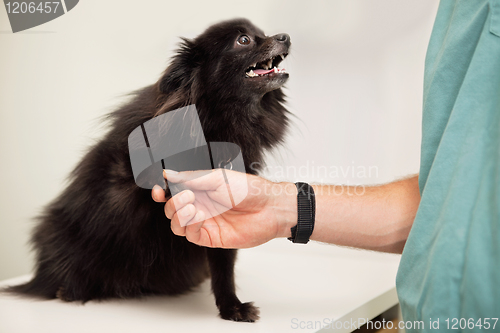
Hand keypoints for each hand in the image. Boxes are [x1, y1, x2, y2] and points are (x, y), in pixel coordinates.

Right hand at [152, 169, 296, 247]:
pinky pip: (191, 235)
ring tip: (192, 206)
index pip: (173, 192)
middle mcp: (200, 206)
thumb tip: (167, 173)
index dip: (161, 192)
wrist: (269, 208)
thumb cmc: (248, 189)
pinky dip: (190, 225)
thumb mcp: (217, 178)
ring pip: (177, 224)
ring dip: (178, 215)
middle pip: (171, 209)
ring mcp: (205, 222)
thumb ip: (191, 177)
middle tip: (186, 196)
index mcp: (200, 189)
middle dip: (171, 203)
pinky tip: (199, 216)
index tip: (157, 190)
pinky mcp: (211, 237)